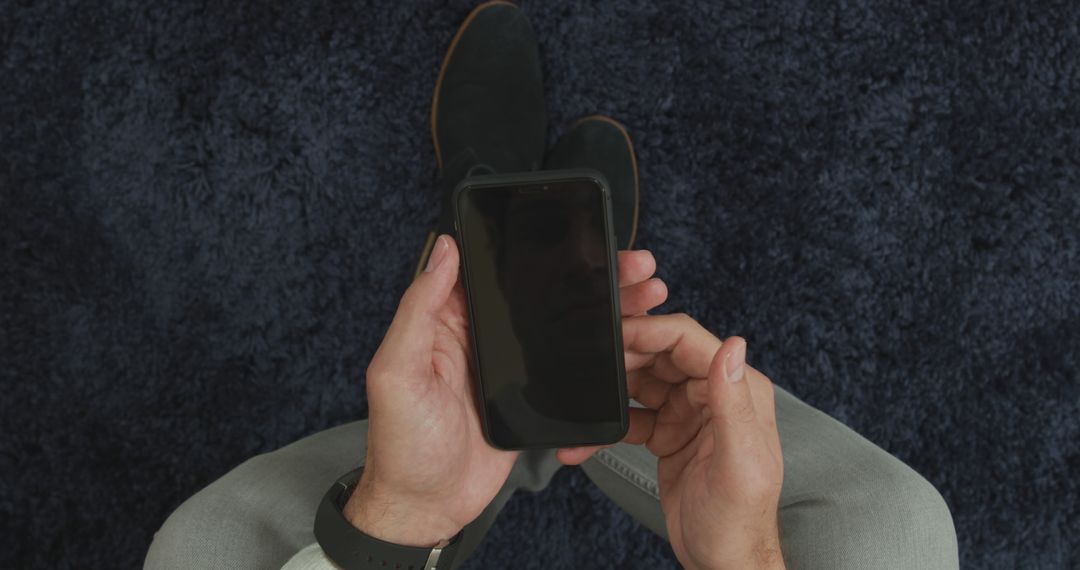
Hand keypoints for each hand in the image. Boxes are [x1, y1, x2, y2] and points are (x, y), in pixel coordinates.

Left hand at [345, 235, 668, 546]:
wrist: (425, 508)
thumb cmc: (401, 444)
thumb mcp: (397, 370)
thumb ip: (418, 308)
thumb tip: (444, 249)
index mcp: (447, 321)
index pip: (497, 271)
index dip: (538, 250)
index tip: (580, 237)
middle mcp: (481, 337)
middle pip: (541, 293)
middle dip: (588, 276)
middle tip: (631, 265)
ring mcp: (510, 368)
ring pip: (563, 325)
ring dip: (603, 309)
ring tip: (644, 295)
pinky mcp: (530, 398)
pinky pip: (568, 366)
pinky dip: (599, 353)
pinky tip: (629, 342)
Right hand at [559, 315, 784, 569]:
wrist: (722, 562)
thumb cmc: (740, 521)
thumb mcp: (739, 463)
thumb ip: (733, 404)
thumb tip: (733, 346)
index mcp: (740, 389)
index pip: (689, 342)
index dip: (649, 332)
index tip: (614, 334)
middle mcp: (714, 394)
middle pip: (659, 355)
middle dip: (622, 360)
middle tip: (587, 368)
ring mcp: (688, 413)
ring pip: (640, 383)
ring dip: (608, 393)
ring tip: (581, 402)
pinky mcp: (667, 433)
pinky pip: (630, 418)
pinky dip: (606, 428)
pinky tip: (583, 441)